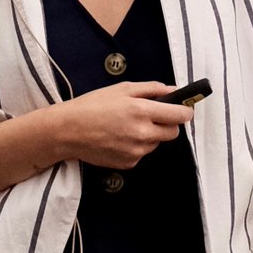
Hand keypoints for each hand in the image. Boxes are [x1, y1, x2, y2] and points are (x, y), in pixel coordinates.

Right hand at [55, 81, 193, 168]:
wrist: (67, 131)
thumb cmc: (91, 106)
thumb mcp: (121, 89)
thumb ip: (151, 89)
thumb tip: (172, 90)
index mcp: (142, 111)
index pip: (180, 115)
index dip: (185, 110)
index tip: (184, 108)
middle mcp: (142, 133)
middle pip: (173, 132)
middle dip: (168, 123)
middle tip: (153, 115)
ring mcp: (136, 151)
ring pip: (156, 143)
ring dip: (150, 134)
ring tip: (128, 126)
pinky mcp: (128, 163)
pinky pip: (142, 153)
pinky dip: (136, 146)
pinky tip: (119, 138)